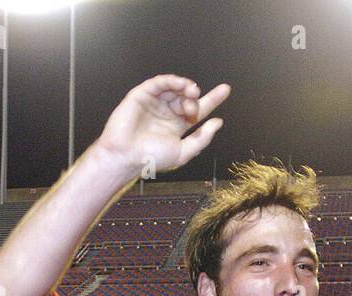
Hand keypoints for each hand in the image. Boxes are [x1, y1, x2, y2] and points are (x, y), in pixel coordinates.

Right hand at [95, 75, 228, 176]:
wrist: (126, 156)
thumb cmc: (151, 158)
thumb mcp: (183, 152)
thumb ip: (201, 138)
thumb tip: (217, 123)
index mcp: (177, 126)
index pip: (198, 109)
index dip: (212, 99)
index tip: (225, 89)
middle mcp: (167, 113)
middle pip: (188, 97)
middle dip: (195, 98)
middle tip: (194, 107)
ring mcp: (155, 102)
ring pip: (175, 87)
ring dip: (186, 87)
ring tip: (191, 93)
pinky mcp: (142, 95)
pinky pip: (159, 83)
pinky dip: (171, 80)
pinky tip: (180, 85)